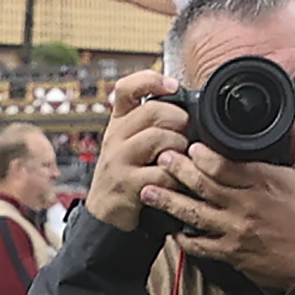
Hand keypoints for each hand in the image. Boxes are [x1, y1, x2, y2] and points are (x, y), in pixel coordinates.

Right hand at [82, 74, 193, 234]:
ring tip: (181, 159)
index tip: (172, 86)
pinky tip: (176, 182)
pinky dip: (176, 177)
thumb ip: (152, 125)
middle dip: (179, 119)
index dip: (150, 80)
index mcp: (119, 122)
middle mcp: (116, 137)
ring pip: (159, 138)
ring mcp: (119, 160)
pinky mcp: (127, 183)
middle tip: (186, 132)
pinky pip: (161, 172)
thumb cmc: (127, 174)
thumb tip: (188, 108)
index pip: (126, 88)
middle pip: (153, 111)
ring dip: (180, 148)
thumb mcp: (131, 144)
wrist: (105, 213)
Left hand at [148, 142, 294, 290]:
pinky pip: (199, 245)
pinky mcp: (231, 253)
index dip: (202, 155)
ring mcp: (235, 231)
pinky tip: (169, 228)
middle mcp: (246, 205)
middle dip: (177, 170)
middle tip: (161, 157)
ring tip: (148, 189)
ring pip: (194, 214)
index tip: (190, 146)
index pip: (224, 165)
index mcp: (263, 182)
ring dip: (168, 201)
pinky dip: (182, 237)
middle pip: (203, 185)